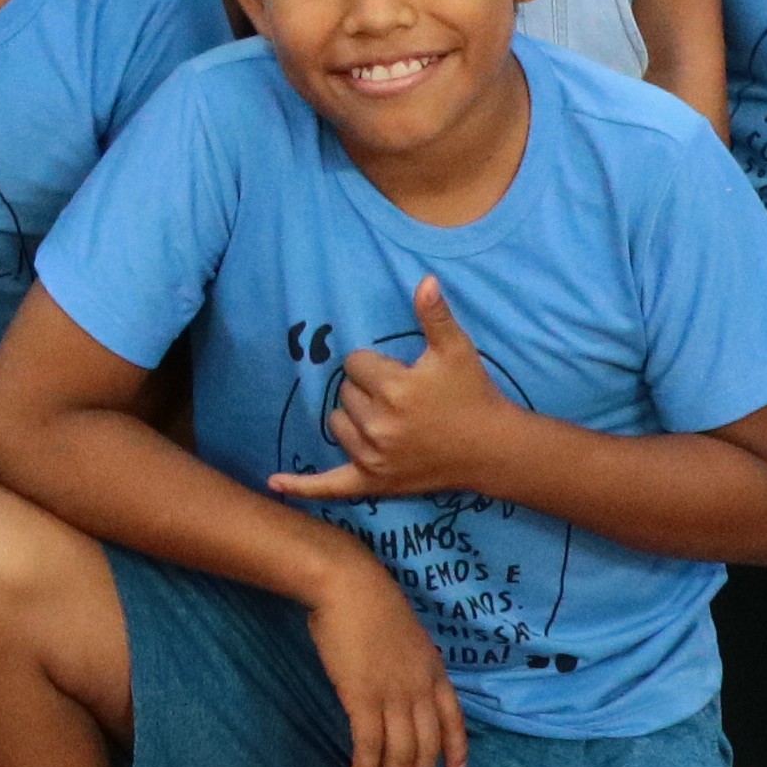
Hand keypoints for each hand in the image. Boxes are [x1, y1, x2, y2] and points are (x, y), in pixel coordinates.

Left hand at [270, 278, 526, 505]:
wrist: (491, 448)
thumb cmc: (472, 394)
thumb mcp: (456, 350)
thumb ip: (435, 315)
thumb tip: (425, 280)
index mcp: (393, 390)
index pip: (355, 363)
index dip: (377, 365)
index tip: (403, 373)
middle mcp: (378, 426)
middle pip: (344, 393)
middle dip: (368, 391)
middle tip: (403, 399)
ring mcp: (374, 457)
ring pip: (337, 424)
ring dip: (353, 419)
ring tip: (390, 419)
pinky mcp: (374, 482)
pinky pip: (331, 486)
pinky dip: (304, 486)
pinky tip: (275, 483)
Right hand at [307, 563, 469, 766]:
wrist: (350, 586)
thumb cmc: (371, 603)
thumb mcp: (406, 636)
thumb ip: (408, 666)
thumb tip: (395, 688)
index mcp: (435, 672)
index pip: (454, 721)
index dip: (456, 751)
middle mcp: (421, 690)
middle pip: (427, 748)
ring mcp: (394, 696)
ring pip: (400, 755)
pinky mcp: (364, 699)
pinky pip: (369, 746)